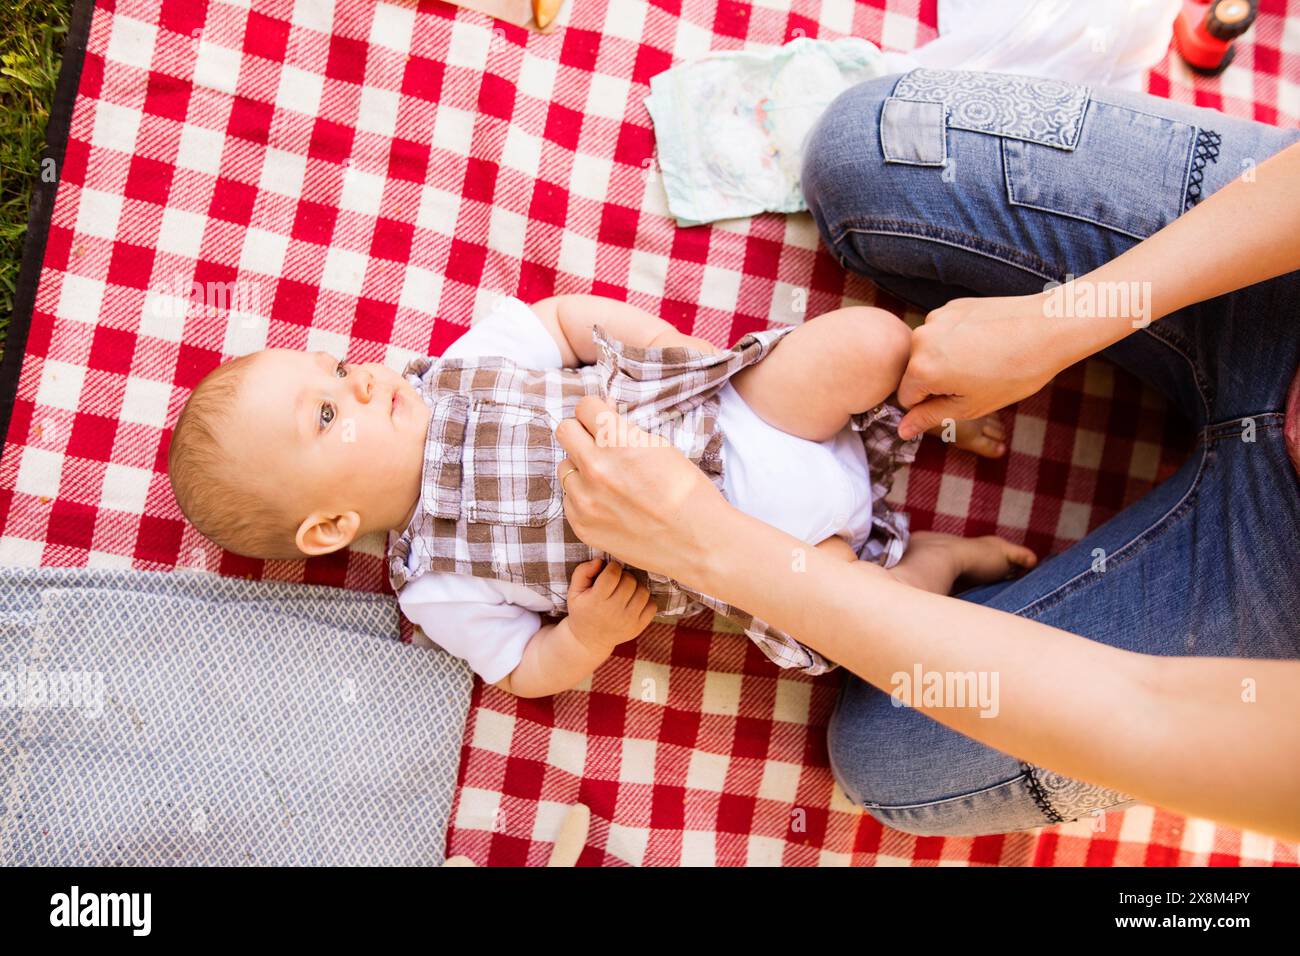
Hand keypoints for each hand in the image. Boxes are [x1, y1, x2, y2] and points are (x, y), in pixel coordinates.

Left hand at [555, 396, 735, 579]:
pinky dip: (585, 498)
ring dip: (581, 469)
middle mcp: (595, 468)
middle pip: (565, 431)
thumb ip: (624, 431)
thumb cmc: (687, 493)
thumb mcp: (660, 448)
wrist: (699, 543)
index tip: (603, 421)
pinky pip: (569, 499)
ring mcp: (585, 500)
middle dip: (581, 433)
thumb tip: (602, 415)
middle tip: (599, 444)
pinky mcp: (582, 526)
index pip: (584, 407)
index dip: (596, 411)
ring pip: (564, 468)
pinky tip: (610, 505)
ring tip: (609, 482)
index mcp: (618, 443)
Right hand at [565, 556, 656, 648]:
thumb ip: (583, 571)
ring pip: (643, 591)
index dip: (613, 567)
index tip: (610, 570)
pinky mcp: (638, 627)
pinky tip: (634, 601)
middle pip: (629, 581)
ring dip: (636, 587)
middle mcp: (613, 612)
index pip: (612, 574)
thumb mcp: (574, 591)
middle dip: (624, 576)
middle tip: (618, 581)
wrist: (590, 640)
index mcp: (596, 601)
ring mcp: (628, 621)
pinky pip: (652, 605)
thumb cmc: (583, 610)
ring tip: (627, 590)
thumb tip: (600, 561)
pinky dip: (646, 600)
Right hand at [896, 292, 1063, 438]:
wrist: (1048, 328)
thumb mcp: (970, 406)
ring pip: (930, 351)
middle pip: (916, 372)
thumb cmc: (1013, 373)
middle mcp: (920, 340)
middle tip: (976, 380)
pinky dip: (958, 339)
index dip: (931, 406)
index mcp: (921, 370)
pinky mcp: (952, 306)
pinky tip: (986, 342)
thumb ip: (930, 417)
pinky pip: (944, 332)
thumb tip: (902, 430)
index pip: (907, 399)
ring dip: (947, 359)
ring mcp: (936, 318)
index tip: (960, 399)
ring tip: (984, 360)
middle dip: (938, 381)